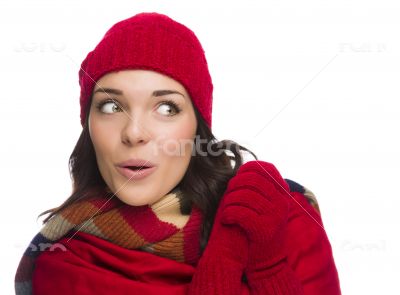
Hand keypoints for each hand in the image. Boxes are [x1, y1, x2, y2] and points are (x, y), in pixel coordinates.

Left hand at [188, 160, 300, 294]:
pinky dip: (229, 214)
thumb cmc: (258, 230)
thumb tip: (240, 168)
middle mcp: (281, 202)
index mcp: (282, 194)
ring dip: (229, 201)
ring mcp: (275, 216)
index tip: (237, 178)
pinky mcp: (264, 229)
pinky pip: (240, 213)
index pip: (265, 168)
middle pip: (251, 180)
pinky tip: (227, 219)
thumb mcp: (264, 206)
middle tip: (227, 197)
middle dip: (234, 186)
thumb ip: (257, 189)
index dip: (247, 169)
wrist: (266, 262)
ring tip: (226, 210)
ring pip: (244, 196)